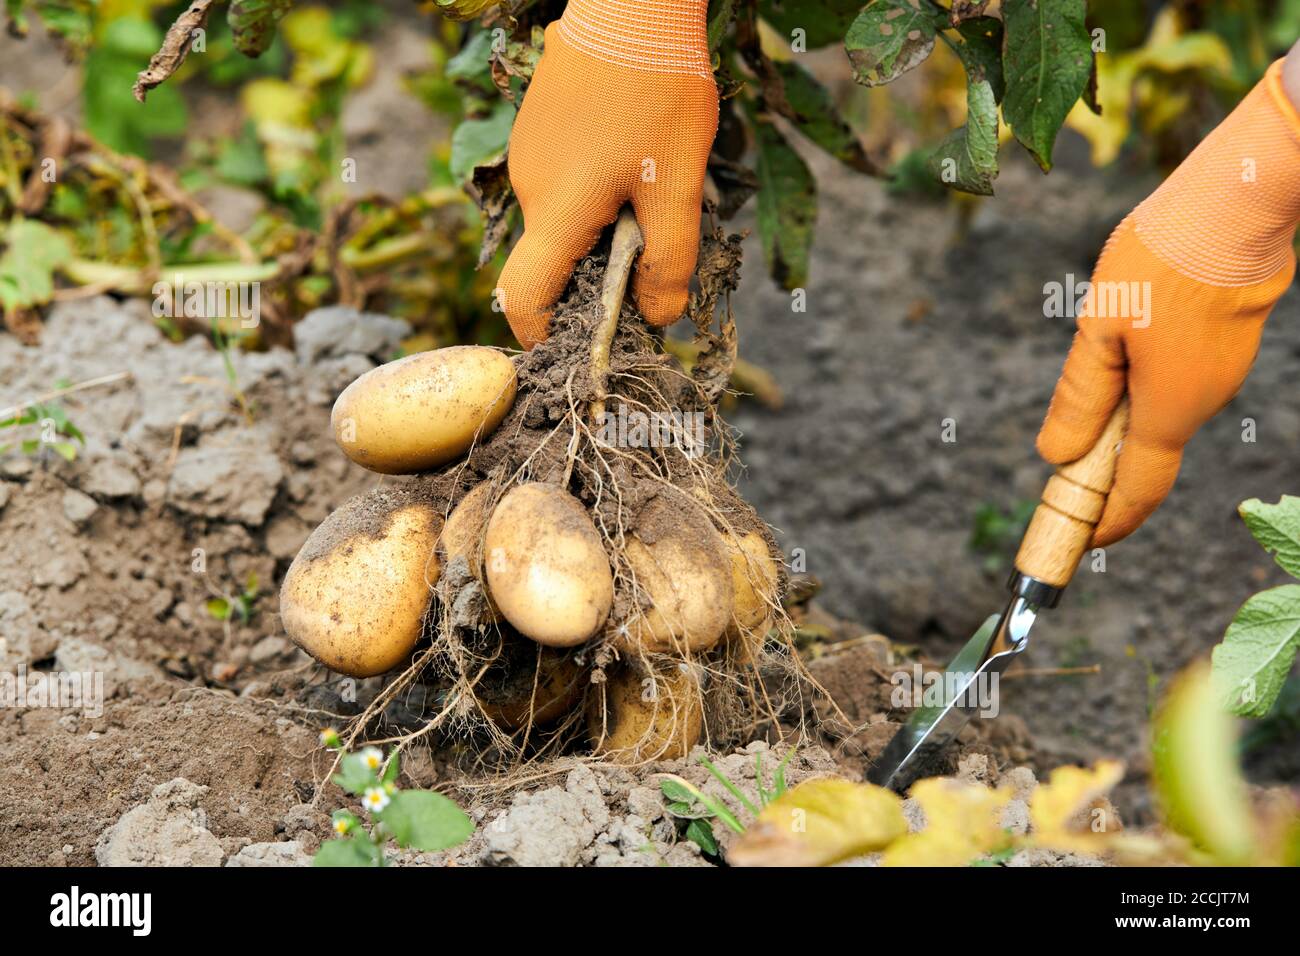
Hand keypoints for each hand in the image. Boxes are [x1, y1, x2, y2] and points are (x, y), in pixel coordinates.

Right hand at [495, 0, 718, 348]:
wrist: (633, 3)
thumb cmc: (658, 92)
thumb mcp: (677, 185)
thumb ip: (669, 261)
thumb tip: (657, 317)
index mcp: (556, 210)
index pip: (523, 298)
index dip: (544, 333)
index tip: (579, 343)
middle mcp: (528, 187)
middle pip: (552, 259)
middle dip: (596, 271)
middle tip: (652, 246)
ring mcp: (528, 154)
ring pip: (561, 219)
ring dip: (600, 225)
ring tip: (648, 187)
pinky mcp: (538, 129)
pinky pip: (561, 182)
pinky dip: (594, 191)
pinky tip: (631, 154)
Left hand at [1038, 53, 1299, 546]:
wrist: (1242, 199)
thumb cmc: (1164, 260)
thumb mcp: (1100, 329)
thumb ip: (1080, 397)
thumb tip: (1057, 455)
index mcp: (1168, 409)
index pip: (1135, 489)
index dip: (1107, 521)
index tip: (1083, 542)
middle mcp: (1202, 400)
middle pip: (1148, 455)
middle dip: (1108, 476)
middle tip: (1065, 485)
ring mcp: (1222, 370)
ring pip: (1161, 413)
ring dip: (1123, 422)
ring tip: (1082, 415)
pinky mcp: (1228, 341)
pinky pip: (1178, 382)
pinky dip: (1144, 388)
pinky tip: (1123, 353)